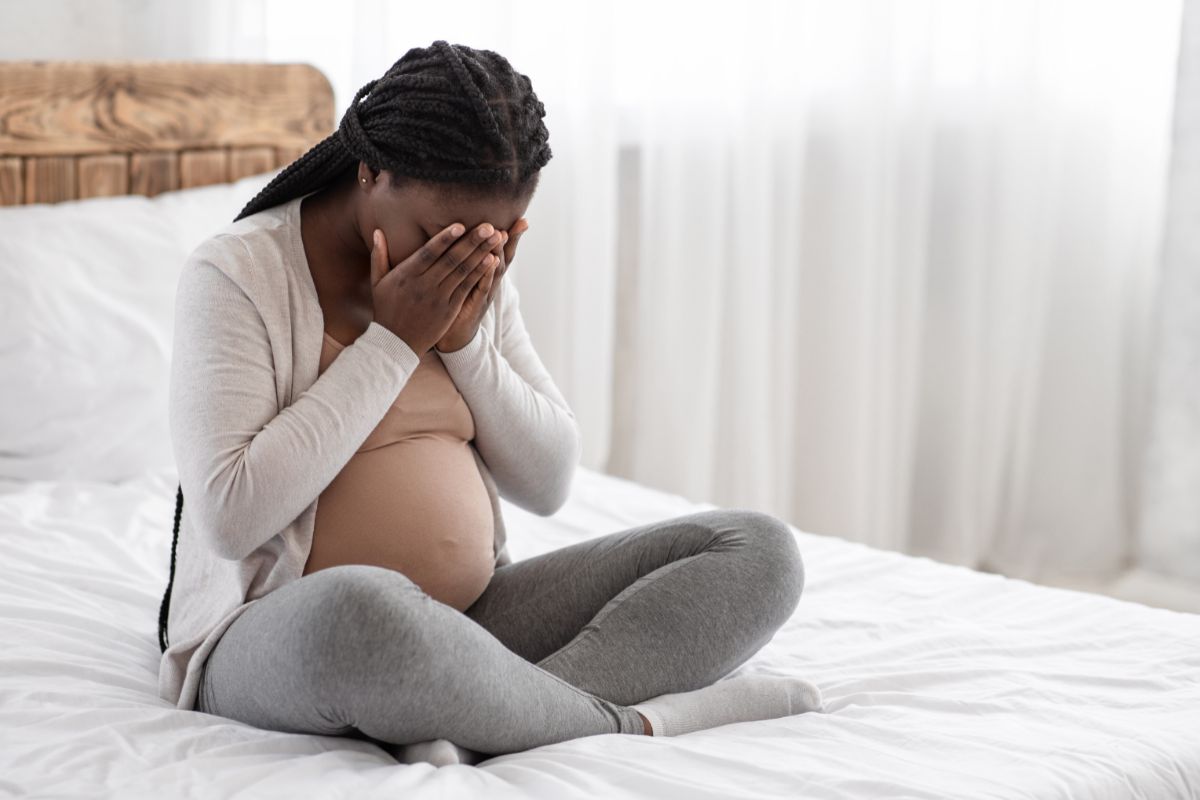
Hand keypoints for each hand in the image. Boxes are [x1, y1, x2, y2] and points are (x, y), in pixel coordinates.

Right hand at [369, 222, 497, 355]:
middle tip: (489, 226)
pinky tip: (492, 260)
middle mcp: (424, 285)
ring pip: (463, 272)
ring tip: (496, 237)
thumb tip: (377, 231)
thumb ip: (379, 255)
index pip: (428, 253)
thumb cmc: (386, 308)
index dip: (445, 239)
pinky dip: (480, 273)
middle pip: (451, 260)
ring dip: (481, 253)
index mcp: (407, 275)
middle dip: (471, 242)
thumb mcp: (378, 282)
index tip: (460, 225)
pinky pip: (467, 288)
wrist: (396, 343)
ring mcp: (439, 298)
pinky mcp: (450, 309)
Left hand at [435, 217, 528, 352]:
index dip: (512, 237)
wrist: (454, 336)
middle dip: (511, 240)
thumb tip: (466, 235)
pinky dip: (487, 273)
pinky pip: (483, 286)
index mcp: (488, 274)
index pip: (502, 251)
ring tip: (502, 234)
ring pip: (496, 270)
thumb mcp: (463, 278)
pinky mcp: (476, 303)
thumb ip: (466, 259)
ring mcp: (486, 293)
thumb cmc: (456, 303)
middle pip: (504, 258)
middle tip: (520, 223)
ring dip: (498, 251)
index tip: (523, 220)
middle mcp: (491, 282)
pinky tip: (491, 261)